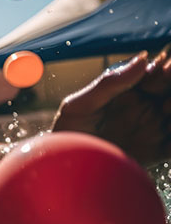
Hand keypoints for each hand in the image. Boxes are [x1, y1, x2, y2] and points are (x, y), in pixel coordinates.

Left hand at [52, 49, 170, 166]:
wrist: (63, 165)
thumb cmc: (68, 131)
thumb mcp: (81, 104)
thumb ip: (111, 83)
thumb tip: (144, 57)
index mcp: (129, 92)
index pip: (157, 75)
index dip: (166, 72)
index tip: (166, 69)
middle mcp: (145, 108)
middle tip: (164, 103)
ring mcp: (152, 129)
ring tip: (165, 110)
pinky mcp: (157, 152)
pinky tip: (168, 135)